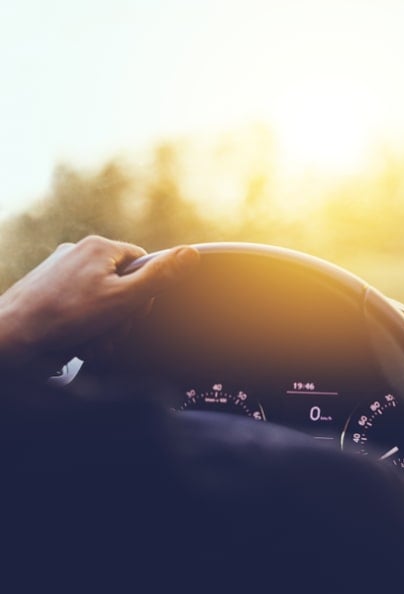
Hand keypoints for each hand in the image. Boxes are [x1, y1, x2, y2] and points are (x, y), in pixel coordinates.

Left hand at [0, 235, 199, 376]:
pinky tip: (74, 339)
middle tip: (108, 329)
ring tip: (89, 338)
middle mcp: (78, 253)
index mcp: (99, 248)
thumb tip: (190, 252)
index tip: (132, 310)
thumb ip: (160, 276)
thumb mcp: (125, 299)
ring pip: (103, 299)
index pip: (144, 263)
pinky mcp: (47, 290)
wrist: (12, 339)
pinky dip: (83, 326)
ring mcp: (60, 271)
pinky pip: (80, 307)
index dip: (145, 292)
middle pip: (124, 283)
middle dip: (123, 313)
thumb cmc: (66, 318)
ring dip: (104, 325)